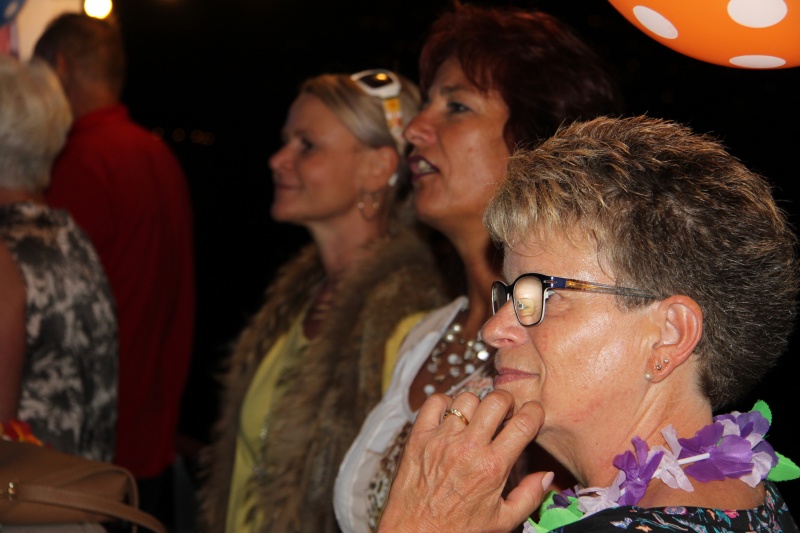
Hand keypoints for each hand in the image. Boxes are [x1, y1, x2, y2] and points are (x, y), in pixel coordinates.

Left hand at [377, 389, 552, 532]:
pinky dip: (444, 404)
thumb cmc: (457, 529)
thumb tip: (546, 474)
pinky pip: (435, 402)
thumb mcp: (502, 520)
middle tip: (504, 413)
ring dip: (476, 405)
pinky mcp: (419, 436)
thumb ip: (529, 496)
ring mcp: (442, 439)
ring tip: (476, 419)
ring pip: (467, 398)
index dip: (534, 412)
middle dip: (507, 402)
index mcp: (492, 467)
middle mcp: (468, 448)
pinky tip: (450, 418)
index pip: (524, 423)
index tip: (533, 414)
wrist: (415, 532)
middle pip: (497, 400)